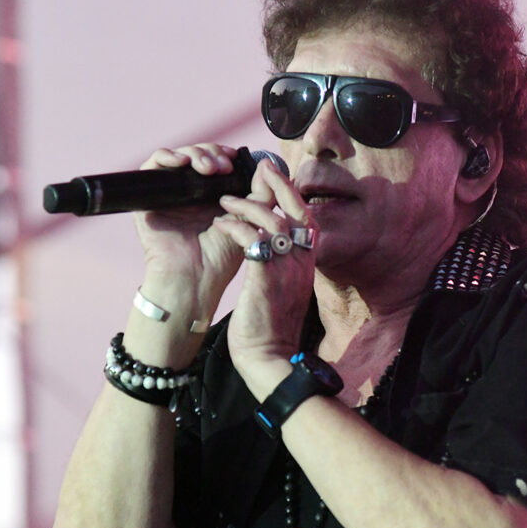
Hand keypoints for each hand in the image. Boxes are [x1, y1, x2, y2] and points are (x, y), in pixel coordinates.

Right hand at [132, 143, 244, 319]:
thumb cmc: (222, 255)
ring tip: (209, 169)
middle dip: (212, 153)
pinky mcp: (148, 198)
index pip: (215, 160)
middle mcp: (189, 192)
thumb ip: (261, 193)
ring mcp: (168, 193)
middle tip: (224, 167)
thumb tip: (267, 163)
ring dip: (195, 154)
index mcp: (211, 194)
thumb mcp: (249, 219)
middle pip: (197, 155)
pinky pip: (152, 166)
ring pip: (177, 156)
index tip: (235, 158)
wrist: (196, 276)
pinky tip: (181, 162)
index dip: (224, 154)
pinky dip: (166, 156)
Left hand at [212, 159, 316, 391]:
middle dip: (276, 185)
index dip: (291, 193)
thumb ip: (283, 264)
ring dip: (246, 205)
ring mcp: (286, 270)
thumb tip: (271, 245)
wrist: (270, 359)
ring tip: (224, 202)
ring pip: (271, 221)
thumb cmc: (271, 327)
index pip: (306, 217)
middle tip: (257, 168)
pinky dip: (235, 227)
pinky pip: (252, 241)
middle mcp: (301, 262)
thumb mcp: (284, 289)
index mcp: (307, 263)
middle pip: (296, 210)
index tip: (274, 175)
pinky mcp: (266, 280)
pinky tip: (220, 224)